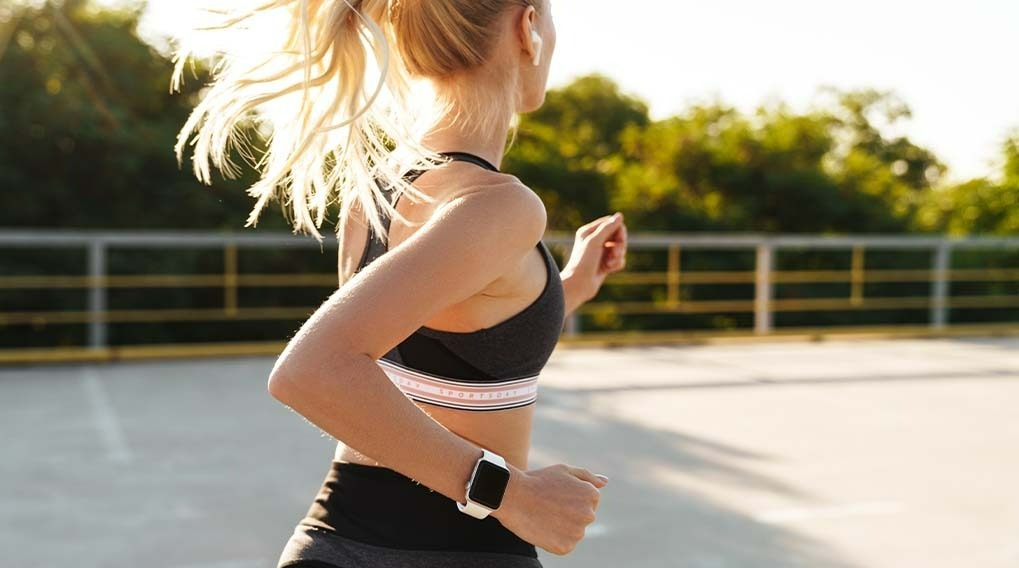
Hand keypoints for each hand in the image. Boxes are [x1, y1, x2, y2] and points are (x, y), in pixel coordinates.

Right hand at [491, 463, 608, 555]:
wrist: (514, 496)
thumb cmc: (538, 480)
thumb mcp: (564, 470)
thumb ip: (588, 476)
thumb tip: (605, 482)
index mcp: (592, 495)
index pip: (588, 501)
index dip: (570, 497)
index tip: (556, 494)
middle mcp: (589, 515)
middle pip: (582, 517)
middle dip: (568, 513)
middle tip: (548, 505)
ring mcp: (578, 533)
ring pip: (573, 532)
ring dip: (562, 527)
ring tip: (544, 515)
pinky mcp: (565, 547)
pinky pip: (564, 545)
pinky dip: (554, 539)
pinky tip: (543, 528)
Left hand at [563, 212, 627, 301]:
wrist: (578, 285)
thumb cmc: (583, 262)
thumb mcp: (594, 242)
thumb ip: (607, 228)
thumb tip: (620, 215)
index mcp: (589, 231)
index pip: (611, 223)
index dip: (619, 230)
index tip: (619, 240)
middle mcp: (594, 240)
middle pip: (618, 235)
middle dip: (620, 245)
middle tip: (616, 253)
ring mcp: (600, 252)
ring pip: (620, 248)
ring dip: (618, 256)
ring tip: (610, 264)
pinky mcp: (605, 264)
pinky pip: (620, 260)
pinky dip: (617, 264)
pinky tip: (608, 270)